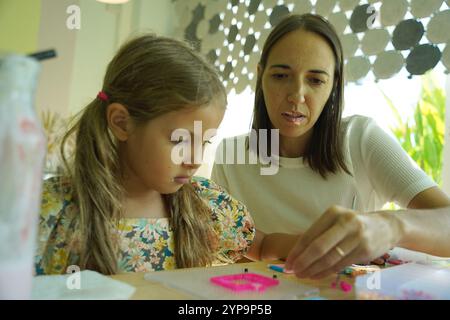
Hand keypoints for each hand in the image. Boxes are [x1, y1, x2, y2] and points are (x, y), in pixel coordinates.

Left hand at [284, 205, 402, 278]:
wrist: (386, 226)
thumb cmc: (353, 224)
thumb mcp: (337, 220)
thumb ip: (319, 233)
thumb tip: (297, 253)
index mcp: (333, 212)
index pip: (310, 234)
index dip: (297, 251)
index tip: (287, 262)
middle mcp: (345, 222)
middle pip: (319, 247)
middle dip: (303, 262)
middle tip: (292, 271)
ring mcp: (357, 237)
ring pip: (330, 258)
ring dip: (313, 269)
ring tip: (302, 275)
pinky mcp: (365, 251)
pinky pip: (340, 265)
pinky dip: (326, 272)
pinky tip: (316, 275)